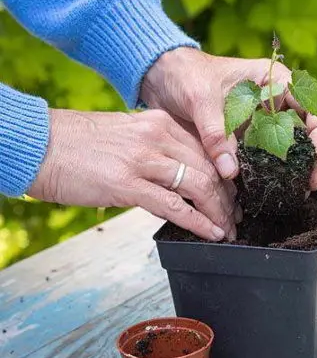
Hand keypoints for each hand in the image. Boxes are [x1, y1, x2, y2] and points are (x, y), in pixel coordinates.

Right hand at [28, 108, 236, 240]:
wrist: (41, 145)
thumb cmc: (81, 145)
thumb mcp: (129, 137)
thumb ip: (157, 153)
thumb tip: (179, 179)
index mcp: (161, 124)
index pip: (207, 151)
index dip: (225, 177)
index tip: (232, 195)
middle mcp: (158, 137)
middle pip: (210, 169)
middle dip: (227, 198)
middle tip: (235, 217)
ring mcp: (144, 159)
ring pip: (199, 186)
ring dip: (219, 213)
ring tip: (227, 229)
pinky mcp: (128, 183)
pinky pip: (175, 205)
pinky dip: (199, 222)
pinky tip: (211, 233)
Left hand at [140, 48, 316, 190]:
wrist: (163, 78)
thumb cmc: (185, 75)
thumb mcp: (200, 99)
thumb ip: (216, 133)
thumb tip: (230, 171)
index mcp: (272, 79)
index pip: (312, 104)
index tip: (314, 155)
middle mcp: (273, 99)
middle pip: (310, 127)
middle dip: (316, 155)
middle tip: (310, 183)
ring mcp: (262, 119)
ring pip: (293, 143)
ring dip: (299, 165)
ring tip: (299, 190)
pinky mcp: (249, 135)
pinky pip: (268, 154)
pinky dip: (274, 170)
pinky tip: (273, 186)